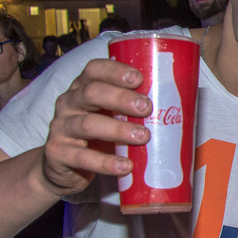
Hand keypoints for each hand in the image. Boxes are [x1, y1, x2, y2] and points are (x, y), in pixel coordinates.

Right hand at [41, 58, 150, 196]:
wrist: (62, 167)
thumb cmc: (97, 136)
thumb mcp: (110, 116)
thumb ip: (132, 110)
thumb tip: (180, 107)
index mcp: (83, 88)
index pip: (94, 70)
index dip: (115, 71)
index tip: (139, 78)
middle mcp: (69, 103)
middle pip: (91, 93)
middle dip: (121, 98)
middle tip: (146, 108)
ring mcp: (61, 128)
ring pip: (87, 125)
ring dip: (117, 130)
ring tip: (142, 137)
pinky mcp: (57, 154)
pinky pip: (81, 157)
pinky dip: (105, 163)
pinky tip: (126, 167)